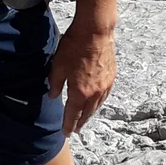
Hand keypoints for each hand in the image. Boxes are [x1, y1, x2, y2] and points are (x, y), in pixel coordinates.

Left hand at [48, 21, 115, 135]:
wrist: (95, 31)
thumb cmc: (74, 46)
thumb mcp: (58, 65)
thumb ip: (55, 83)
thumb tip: (53, 96)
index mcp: (80, 92)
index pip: (73, 114)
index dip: (68, 124)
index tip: (66, 133)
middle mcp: (95, 93)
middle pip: (87, 113)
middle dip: (80, 122)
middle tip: (75, 130)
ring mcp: (106, 85)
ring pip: (97, 105)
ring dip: (90, 113)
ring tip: (84, 118)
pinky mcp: (112, 77)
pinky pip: (104, 95)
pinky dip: (98, 102)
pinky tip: (95, 102)